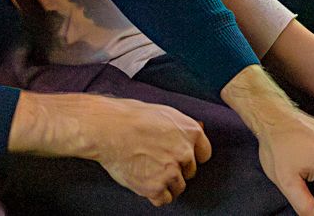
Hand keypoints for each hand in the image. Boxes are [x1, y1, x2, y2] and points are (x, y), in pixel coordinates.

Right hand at [88, 96, 211, 205]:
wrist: (108, 129)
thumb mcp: (164, 113)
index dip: (192, 156)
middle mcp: (185, 153)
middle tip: (159, 162)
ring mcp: (171, 171)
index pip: (204, 153)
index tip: (183, 158)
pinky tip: (147, 184)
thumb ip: (181, 128)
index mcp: (190, 132)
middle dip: (178, 168)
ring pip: (179, 187)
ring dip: (167, 183)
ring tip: (151, 172)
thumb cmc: (132, 116)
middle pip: (190, 171)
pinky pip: (164, 199)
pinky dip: (156, 195)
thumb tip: (192, 132)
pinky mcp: (155, 187)